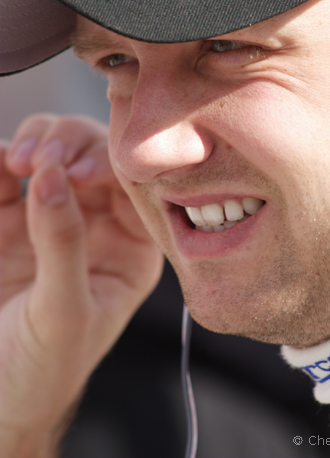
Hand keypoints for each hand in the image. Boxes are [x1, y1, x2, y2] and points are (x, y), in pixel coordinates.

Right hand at [0, 115, 163, 456]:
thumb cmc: (42, 371)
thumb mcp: (62, 312)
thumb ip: (63, 243)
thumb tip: (55, 175)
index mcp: (130, 248)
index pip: (132, 187)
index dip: (111, 166)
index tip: (79, 170)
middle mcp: (95, 224)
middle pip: (94, 157)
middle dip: (72, 146)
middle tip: (44, 160)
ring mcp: (50, 217)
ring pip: (53, 152)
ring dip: (37, 142)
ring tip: (19, 161)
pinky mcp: (7, 219)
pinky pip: (6, 172)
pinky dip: (1, 159)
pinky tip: (0, 163)